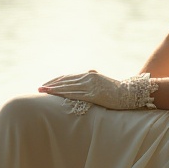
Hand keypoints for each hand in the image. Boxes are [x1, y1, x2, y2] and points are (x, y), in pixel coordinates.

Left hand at [39, 71, 157, 109]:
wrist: (129, 94)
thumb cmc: (117, 90)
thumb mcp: (103, 80)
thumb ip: (95, 76)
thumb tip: (89, 71)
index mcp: (90, 75)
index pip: (68, 77)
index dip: (56, 80)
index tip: (46, 84)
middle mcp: (88, 77)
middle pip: (65, 80)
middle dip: (51, 84)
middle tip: (39, 88)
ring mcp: (91, 85)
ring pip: (68, 86)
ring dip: (53, 89)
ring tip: (42, 91)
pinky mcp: (93, 94)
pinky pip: (75, 93)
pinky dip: (63, 93)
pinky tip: (55, 95)